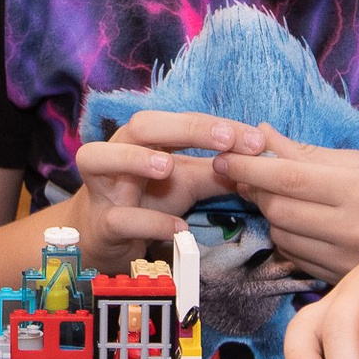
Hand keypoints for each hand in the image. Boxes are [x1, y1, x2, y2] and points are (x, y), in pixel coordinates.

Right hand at [70, 111, 265, 270]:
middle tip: (225, 140)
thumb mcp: (186, 182)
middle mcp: (118, 151)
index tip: (256, 140)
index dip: (219, 127)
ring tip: (169, 167)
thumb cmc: (146, 200)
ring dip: (135, 159)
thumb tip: (259, 162)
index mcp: (145, 138)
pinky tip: (178, 229)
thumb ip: (218, 172)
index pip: (183, 121)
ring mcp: (103, 187)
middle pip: (141, 125)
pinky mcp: (100, 223)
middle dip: (184, 128)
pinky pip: (118, 218)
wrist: (105, 238)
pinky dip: (149, 222)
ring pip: (99, 158)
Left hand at [214, 123, 358, 283]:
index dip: (249, 166)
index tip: (223, 154)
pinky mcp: (345, 280)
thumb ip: (308, 153)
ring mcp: (348, 259)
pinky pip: (298, 258)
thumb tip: (260, 134)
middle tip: (245, 171)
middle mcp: (352, 227)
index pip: (287, 176)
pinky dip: (288, 238)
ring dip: (270, 214)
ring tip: (276, 195)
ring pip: (283, 236)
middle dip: (255, 188)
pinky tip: (298, 223)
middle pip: (278, 209)